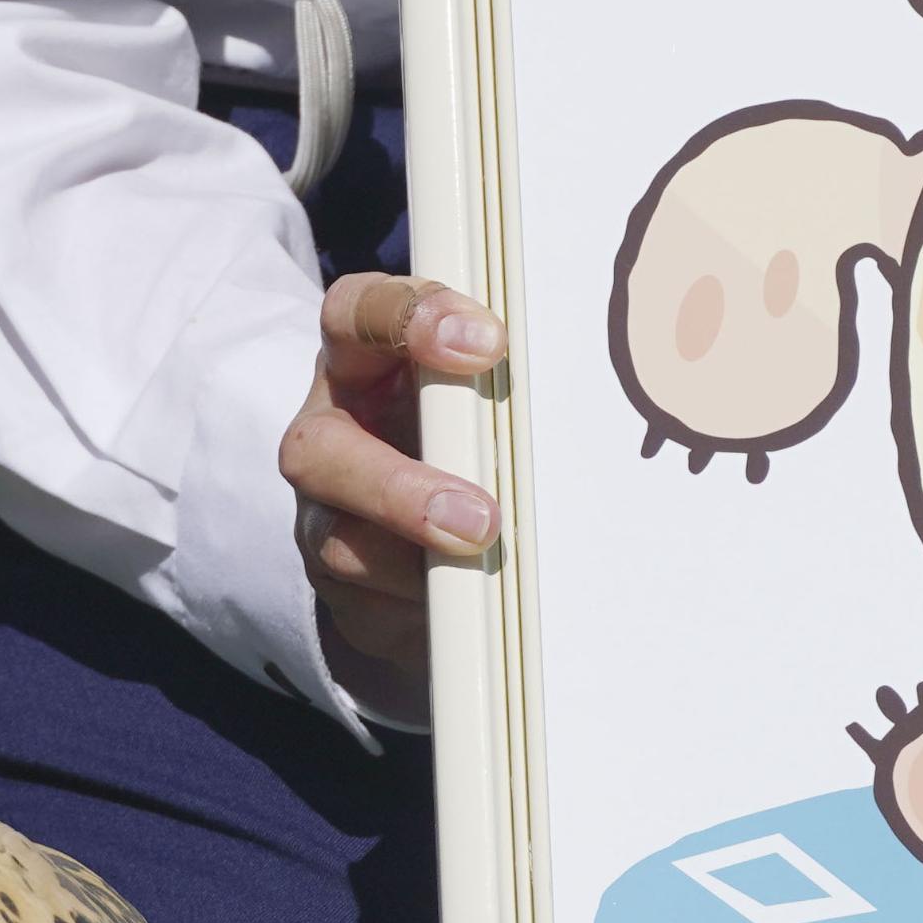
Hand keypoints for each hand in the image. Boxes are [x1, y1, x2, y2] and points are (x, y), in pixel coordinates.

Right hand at [277, 273, 506, 719]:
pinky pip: (370, 607)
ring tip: (487, 567)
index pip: (357, 314)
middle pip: (320, 451)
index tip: (489, 346)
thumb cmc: (471, 435)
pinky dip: (425, 607)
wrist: (436, 536)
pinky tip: (477, 605)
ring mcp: (325, 516)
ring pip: (339, 543)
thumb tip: (602, 390)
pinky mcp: (342, 590)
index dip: (411, 322)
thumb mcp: (483, 394)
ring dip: (417, 562)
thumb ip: (503, 383)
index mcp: (361, 362)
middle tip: (479, 518)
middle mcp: (329, 434)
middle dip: (399, 487)